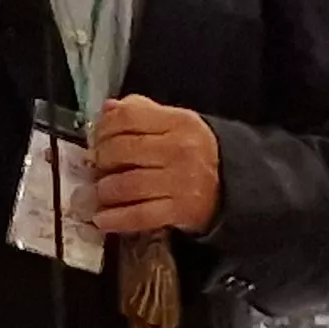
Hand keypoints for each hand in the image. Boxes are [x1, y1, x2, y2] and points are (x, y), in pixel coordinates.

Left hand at [93, 96, 220, 237]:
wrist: (231, 185)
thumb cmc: (194, 151)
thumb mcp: (175, 122)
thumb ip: (141, 112)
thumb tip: (106, 108)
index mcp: (179, 122)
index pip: (128, 118)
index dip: (104, 128)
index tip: (97, 139)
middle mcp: (180, 150)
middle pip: (121, 151)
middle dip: (101, 160)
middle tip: (97, 167)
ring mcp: (180, 182)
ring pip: (125, 185)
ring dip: (104, 191)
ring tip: (101, 191)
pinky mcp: (179, 211)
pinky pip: (138, 215)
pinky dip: (115, 219)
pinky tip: (101, 219)